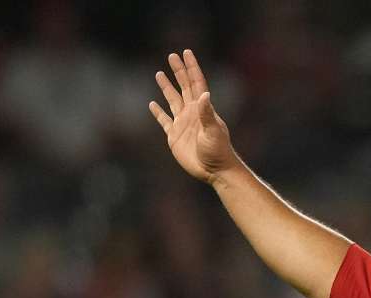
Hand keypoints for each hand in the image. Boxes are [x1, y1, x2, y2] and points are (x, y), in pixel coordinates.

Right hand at [149, 50, 237, 184]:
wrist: (214, 171)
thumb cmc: (217, 151)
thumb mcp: (213, 132)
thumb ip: (207, 113)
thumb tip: (203, 94)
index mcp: (202, 109)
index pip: (196, 83)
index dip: (191, 68)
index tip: (186, 52)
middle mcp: (192, 113)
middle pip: (183, 87)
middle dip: (178, 71)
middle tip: (171, 55)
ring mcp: (183, 123)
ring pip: (172, 100)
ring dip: (166, 87)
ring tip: (159, 73)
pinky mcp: (174, 136)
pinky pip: (164, 120)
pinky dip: (157, 112)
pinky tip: (152, 104)